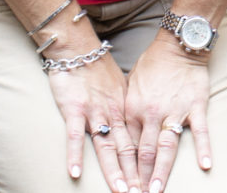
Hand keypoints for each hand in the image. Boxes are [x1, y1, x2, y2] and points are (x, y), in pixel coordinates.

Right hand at [45, 40, 136, 188]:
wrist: (78, 47)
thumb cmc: (97, 66)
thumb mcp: (120, 86)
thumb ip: (126, 107)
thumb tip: (136, 123)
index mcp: (126, 109)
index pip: (138, 143)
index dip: (145, 165)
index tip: (151, 183)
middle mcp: (114, 113)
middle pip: (127, 150)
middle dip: (135, 175)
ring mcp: (95, 112)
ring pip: (107, 147)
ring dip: (114, 171)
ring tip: (121, 191)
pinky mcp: (74, 109)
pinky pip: (75, 136)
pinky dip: (75, 155)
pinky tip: (75, 173)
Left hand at [125, 35, 212, 192]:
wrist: (178, 44)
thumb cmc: (153, 64)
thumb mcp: (131, 86)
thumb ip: (127, 110)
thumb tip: (121, 133)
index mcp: (132, 110)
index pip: (127, 147)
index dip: (125, 170)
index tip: (125, 187)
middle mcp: (151, 114)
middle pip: (144, 153)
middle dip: (140, 178)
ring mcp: (174, 111)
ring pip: (166, 148)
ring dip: (161, 172)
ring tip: (157, 191)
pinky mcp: (195, 106)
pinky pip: (200, 131)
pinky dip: (202, 148)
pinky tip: (205, 165)